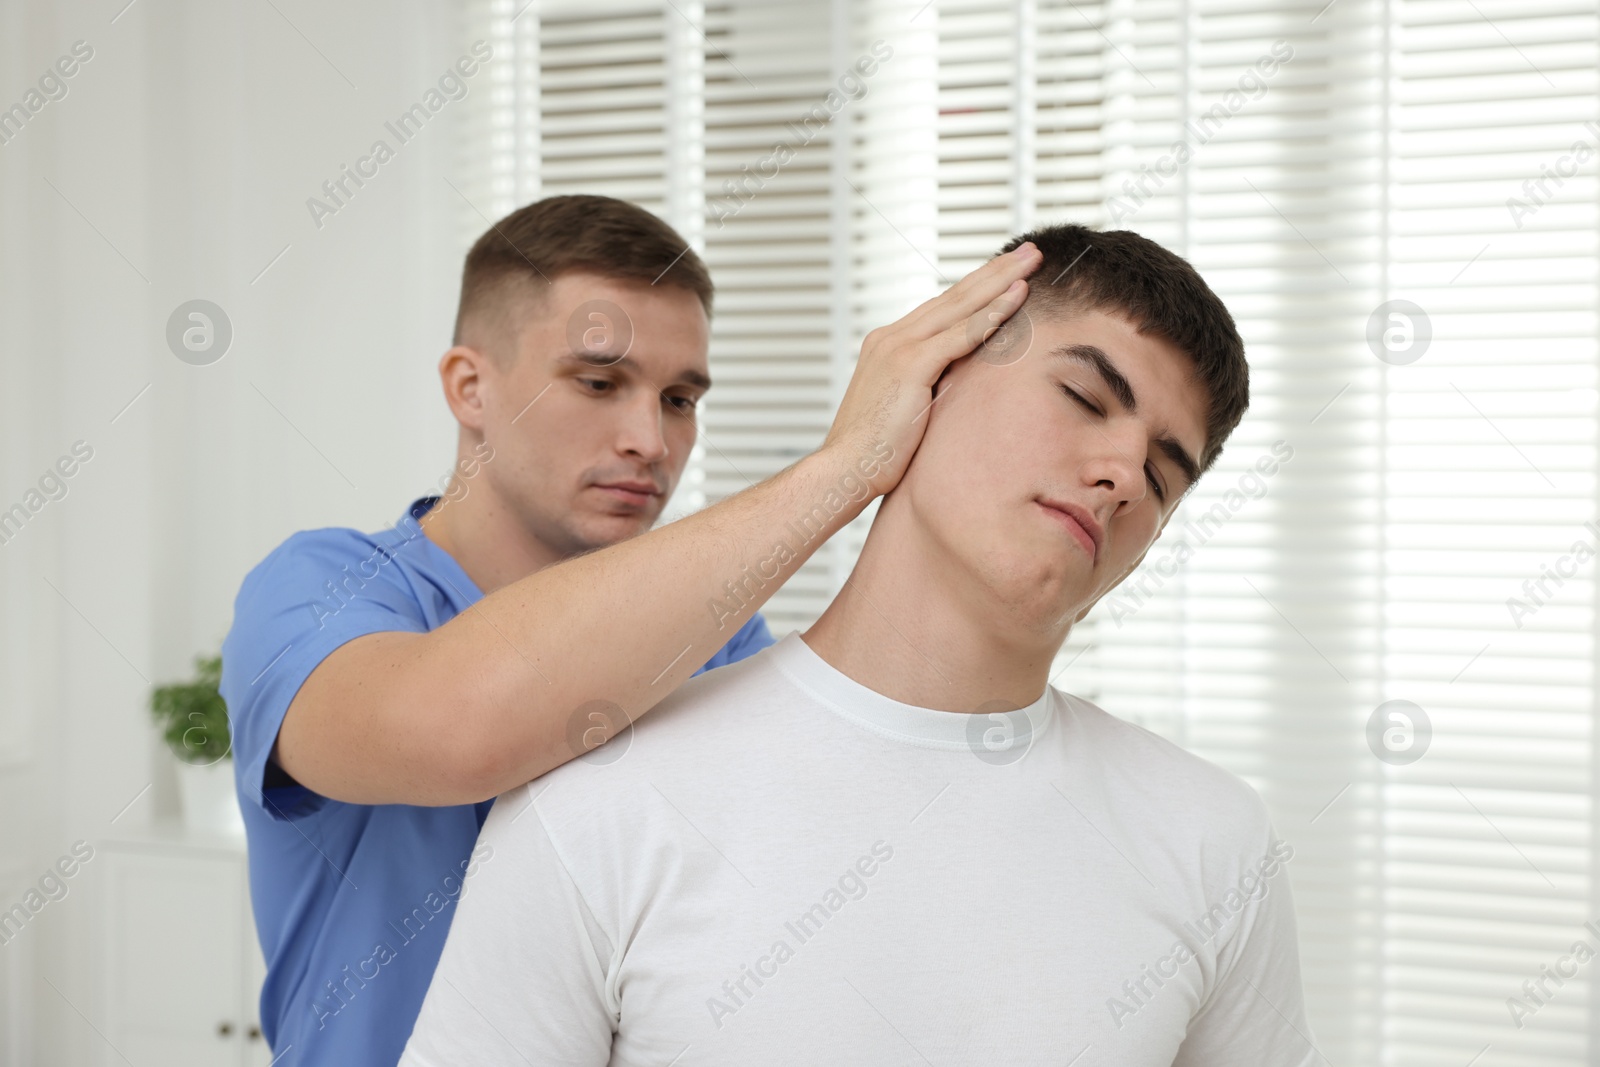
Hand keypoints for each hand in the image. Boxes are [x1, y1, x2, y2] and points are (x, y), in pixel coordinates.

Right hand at [818, 242, 1041, 494]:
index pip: (942, 309)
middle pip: (954, 296)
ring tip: (1031, 260)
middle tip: (1029, 251)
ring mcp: (898, 347)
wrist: (844, 470)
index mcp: (888, 345)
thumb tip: (958, 390)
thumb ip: (927, 389)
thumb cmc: (874, 454)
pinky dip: (990, 314)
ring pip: (960, 305)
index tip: (1008, 274)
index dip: (978, 289)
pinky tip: (1017, 297)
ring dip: (1000, 280)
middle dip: (995, 271)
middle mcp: (891, 337)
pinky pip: (960, 334)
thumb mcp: (904, 410)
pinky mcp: (910, 365)